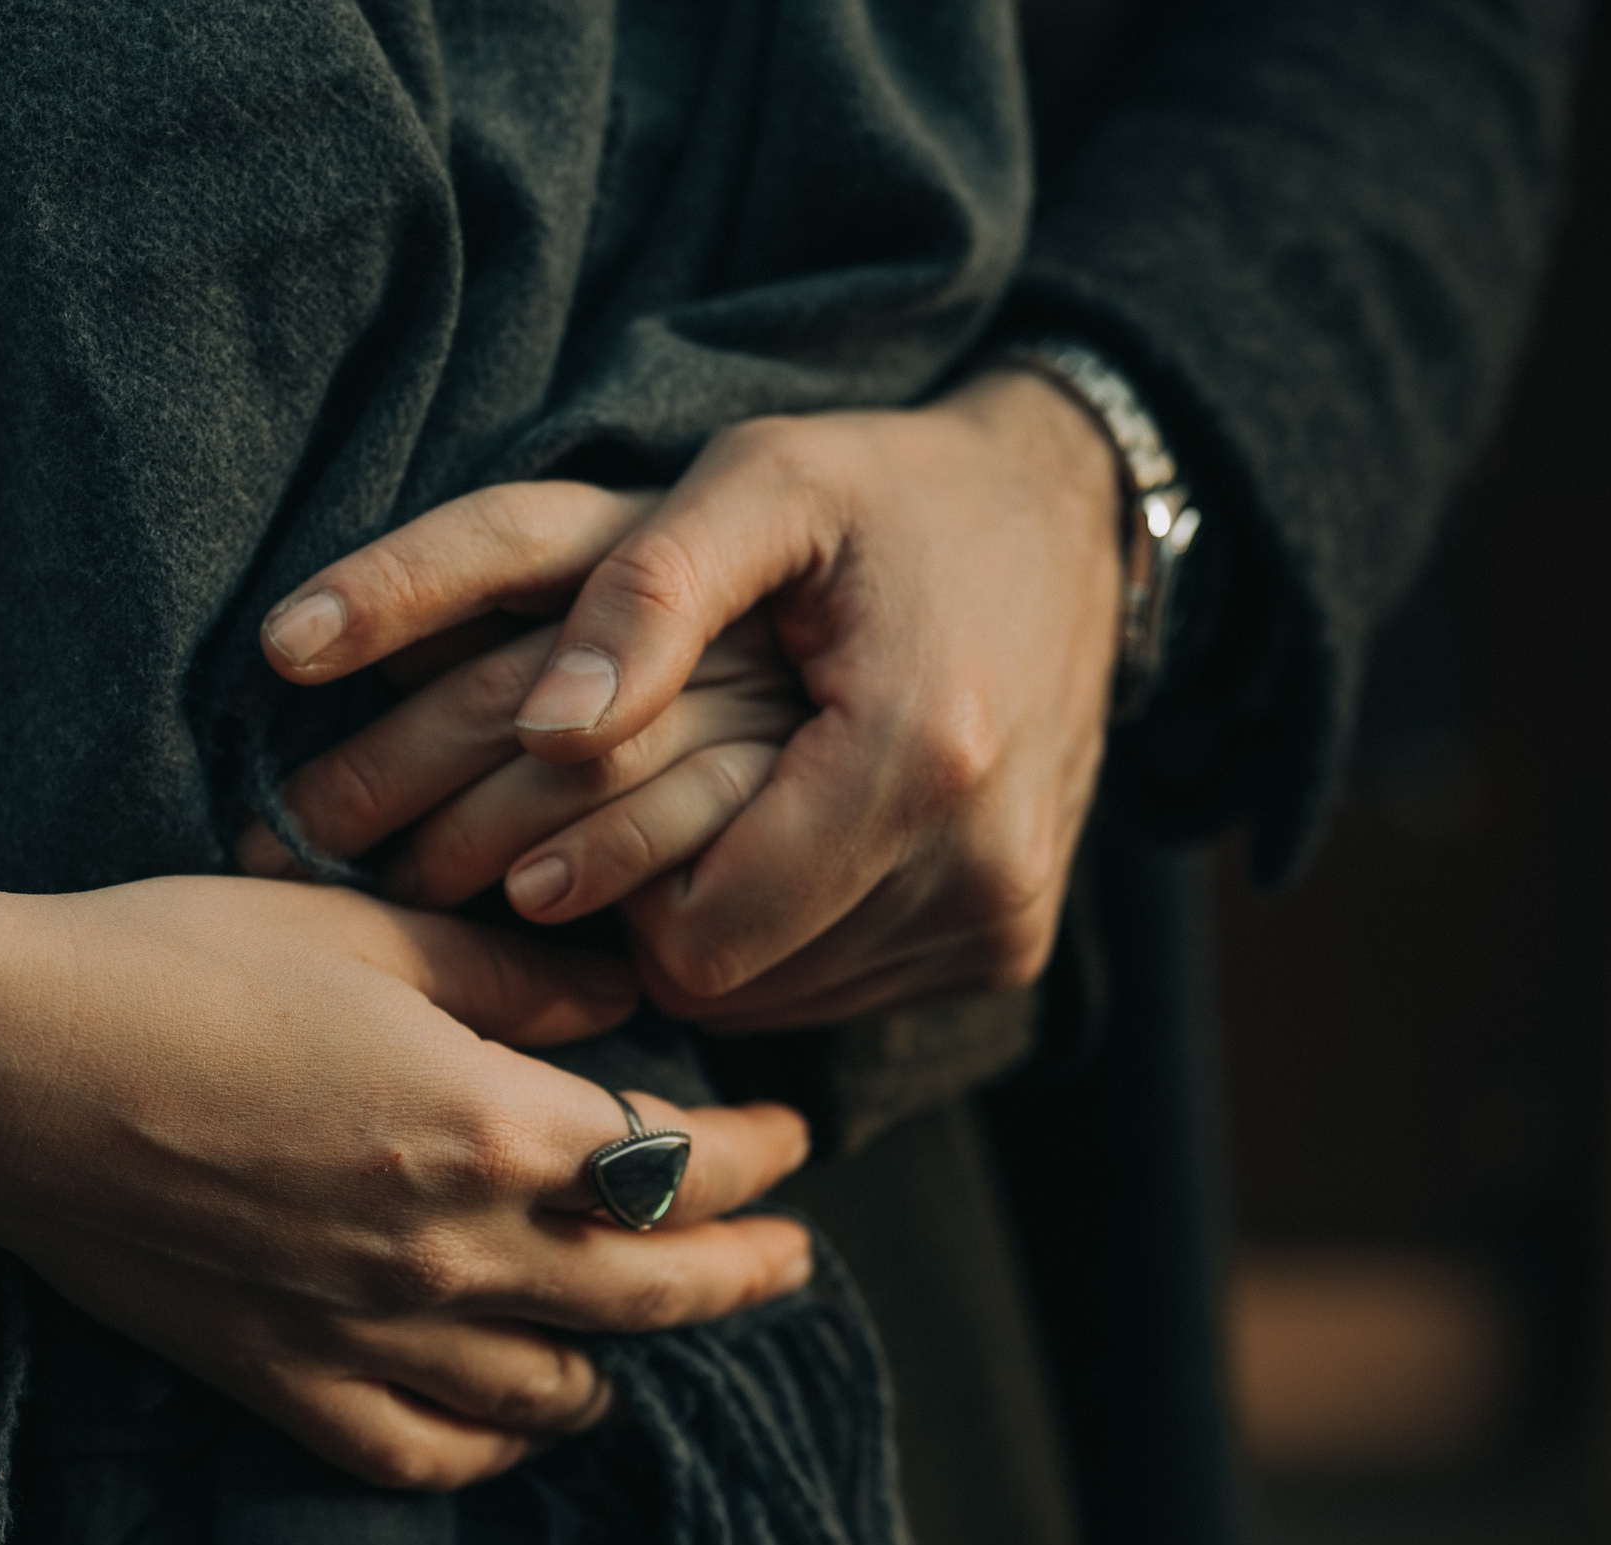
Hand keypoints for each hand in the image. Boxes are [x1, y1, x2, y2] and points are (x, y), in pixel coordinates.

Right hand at [0, 857, 814, 1488]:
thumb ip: (509, 977)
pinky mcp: (281, 1377)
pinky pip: (420, 1450)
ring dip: (622, 1359)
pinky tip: (512, 1419)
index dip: (755, 1154)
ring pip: (550, 1391)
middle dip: (742, 1274)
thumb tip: (616, 1001)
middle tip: (791, 1260)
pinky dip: (490, 1445)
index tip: (789, 1134)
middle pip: (650, 1293)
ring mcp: (366, 1332)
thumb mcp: (363, 930)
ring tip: (646, 1327)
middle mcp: (449, 1251)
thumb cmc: (173, 964)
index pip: (678, 1162)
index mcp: (486, 1126)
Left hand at [257, 369, 1124, 1029]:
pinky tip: (781, 824)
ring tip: (708, 800)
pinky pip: (842, 986)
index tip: (589, 786)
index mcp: (919, 762)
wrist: (1065, 517)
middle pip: (732, 979)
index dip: (616, 877)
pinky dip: (787, 928)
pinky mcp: (1012, 943)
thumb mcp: (759, 481)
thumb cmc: (886, 488)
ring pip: (779, 997)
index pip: (697, 936)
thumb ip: (645, 596)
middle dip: (655, 901)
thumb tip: (545, 732)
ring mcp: (1005, 920)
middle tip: (633, 789)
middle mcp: (982, 870)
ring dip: (719, 920)